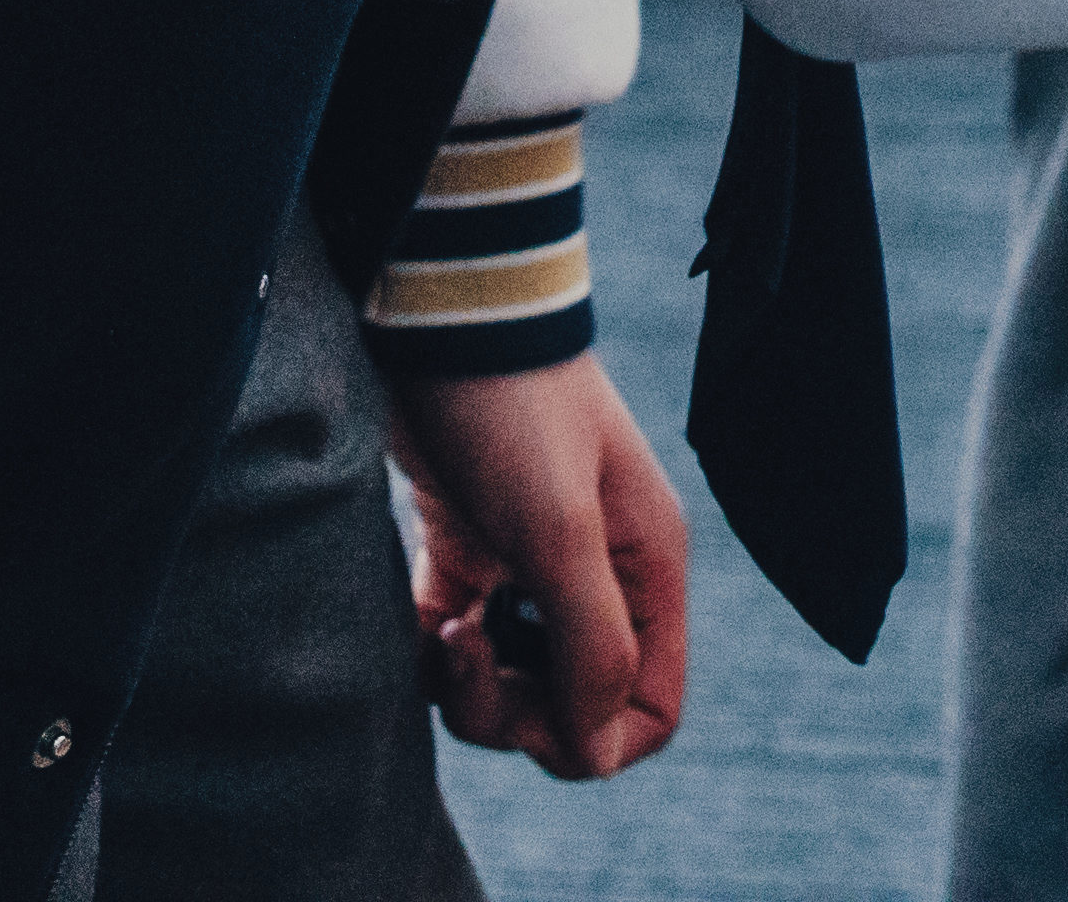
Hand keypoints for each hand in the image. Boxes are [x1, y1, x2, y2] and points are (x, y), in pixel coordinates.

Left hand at [383, 347, 689, 781]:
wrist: (435, 314)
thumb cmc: (508, 409)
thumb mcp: (557, 531)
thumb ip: (589, 646)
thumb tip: (595, 752)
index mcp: (643, 571)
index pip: (648, 706)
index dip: (591, 733)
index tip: (530, 704)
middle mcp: (597, 576)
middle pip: (571, 705)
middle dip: (512, 709)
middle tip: (461, 654)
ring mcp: (531, 564)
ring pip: (510, 680)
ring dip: (467, 682)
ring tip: (439, 629)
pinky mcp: (469, 549)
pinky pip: (458, 644)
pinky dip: (434, 652)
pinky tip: (419, 616)